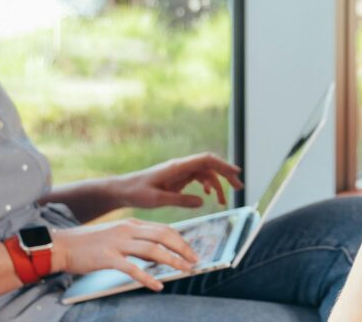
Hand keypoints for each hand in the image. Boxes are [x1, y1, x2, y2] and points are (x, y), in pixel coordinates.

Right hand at [51, 219, 198, 290]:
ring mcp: (117, 243)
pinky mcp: (107, 257)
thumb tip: (157, 254)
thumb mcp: (118, 235)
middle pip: (163, 236)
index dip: (181, 240)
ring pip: (152, 250)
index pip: (164, 228)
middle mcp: (127, 230)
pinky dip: (147, 278)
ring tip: (184, 270)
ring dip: (172, 261)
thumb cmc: (91, 243)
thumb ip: (137, 241)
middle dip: (183, 248)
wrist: (62, 245)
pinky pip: (132, 268)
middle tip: (195, 261)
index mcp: (132, 224)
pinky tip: (157, 285)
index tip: (192, 251)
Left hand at [117, 152, 243, 209]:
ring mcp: (180, 172)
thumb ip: (180, 200)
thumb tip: (202, 201)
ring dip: (217, 184)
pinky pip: (198, 179)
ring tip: (223, 201)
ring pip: (206, 173)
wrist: (123, 190)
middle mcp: (181, 166)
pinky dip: (206, 186)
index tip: (236, 173)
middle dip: (226, 174)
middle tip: (238, 187)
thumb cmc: (137, 192)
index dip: (223, 164)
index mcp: (177, 167)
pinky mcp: (178, 179)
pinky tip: (208, 197)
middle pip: (210, 165)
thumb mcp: (157, 200)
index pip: (206, 160)